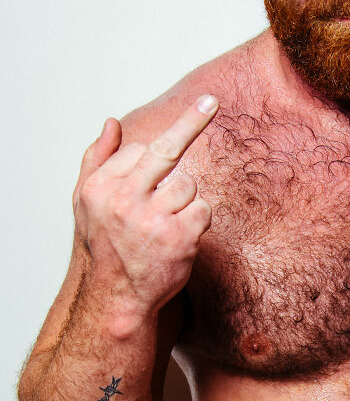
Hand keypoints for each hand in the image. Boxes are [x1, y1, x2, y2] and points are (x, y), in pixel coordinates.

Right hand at [73, 95, 218, 320]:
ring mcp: (151, 219)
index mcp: (99, 188)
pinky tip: (180, 240)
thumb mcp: (86, 204)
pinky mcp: (178, 237)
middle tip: (212, 101)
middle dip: (192, 122)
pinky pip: (202, 211)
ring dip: (185, 203)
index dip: (163, 143)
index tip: (197, 106)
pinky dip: (198, 223)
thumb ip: (97, 161)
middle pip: (165, 152)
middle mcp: (122, 200)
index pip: (139, 150)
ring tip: (165, 227)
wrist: (118, 299)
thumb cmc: (105, 246)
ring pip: (188, 187)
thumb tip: (111, 122)